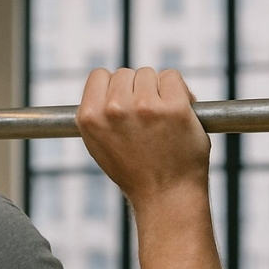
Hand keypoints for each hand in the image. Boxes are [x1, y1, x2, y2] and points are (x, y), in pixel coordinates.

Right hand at [76, 67, 209, 209]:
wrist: (166, 196)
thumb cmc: (135, 171)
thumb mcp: (99, 144)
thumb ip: (98, 113)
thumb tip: (106, 85)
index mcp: (90, 117)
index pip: (99, 76)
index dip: (113, 88)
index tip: (125, 103)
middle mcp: (113, 109)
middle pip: (125, 73)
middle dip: (137, 90)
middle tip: (146, 117)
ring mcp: (144, 107)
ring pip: (149, 74)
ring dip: (158, 90)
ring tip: (162, 119)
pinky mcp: (174, 108)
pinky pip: (173, 77)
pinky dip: (179, 91)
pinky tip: (178, 113)